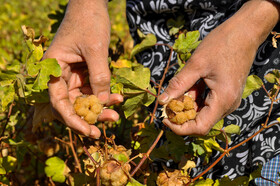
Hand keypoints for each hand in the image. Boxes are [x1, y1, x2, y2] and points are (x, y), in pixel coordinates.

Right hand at [43, 0, 121, 137]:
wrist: (92, 5)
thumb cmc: (89, 22)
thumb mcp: (95, 50)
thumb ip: (99, 77)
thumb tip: (103, 103)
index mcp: (53, 68)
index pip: (58, 102)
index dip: (72, 119)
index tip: (88, 131)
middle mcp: (60, 75)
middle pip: (71, 104)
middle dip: (88, 117)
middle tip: (103, 129)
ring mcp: (73, 75)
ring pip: (84, 99)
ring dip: (99, 108)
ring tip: (116, 115)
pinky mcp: (84, 72)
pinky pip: (93, 90)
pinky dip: (104, 96)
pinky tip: (117, 98)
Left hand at [158, 0, 279, 135]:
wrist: (244, 32)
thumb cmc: (222, 45)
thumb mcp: (196, 64)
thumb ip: (178, 84)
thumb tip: (162, 101)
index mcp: (223, 100)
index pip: (200, 128)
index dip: (180, 127)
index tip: (164, 117)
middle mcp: (228, 104)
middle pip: (200, 121)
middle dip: (181, 115)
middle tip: (167, 102)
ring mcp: (228, 100)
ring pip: (203, 112)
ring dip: (187, 105)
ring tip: (178, 90)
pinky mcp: (226, 93)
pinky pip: (207, 103)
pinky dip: (194, 98)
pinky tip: (188, 86)